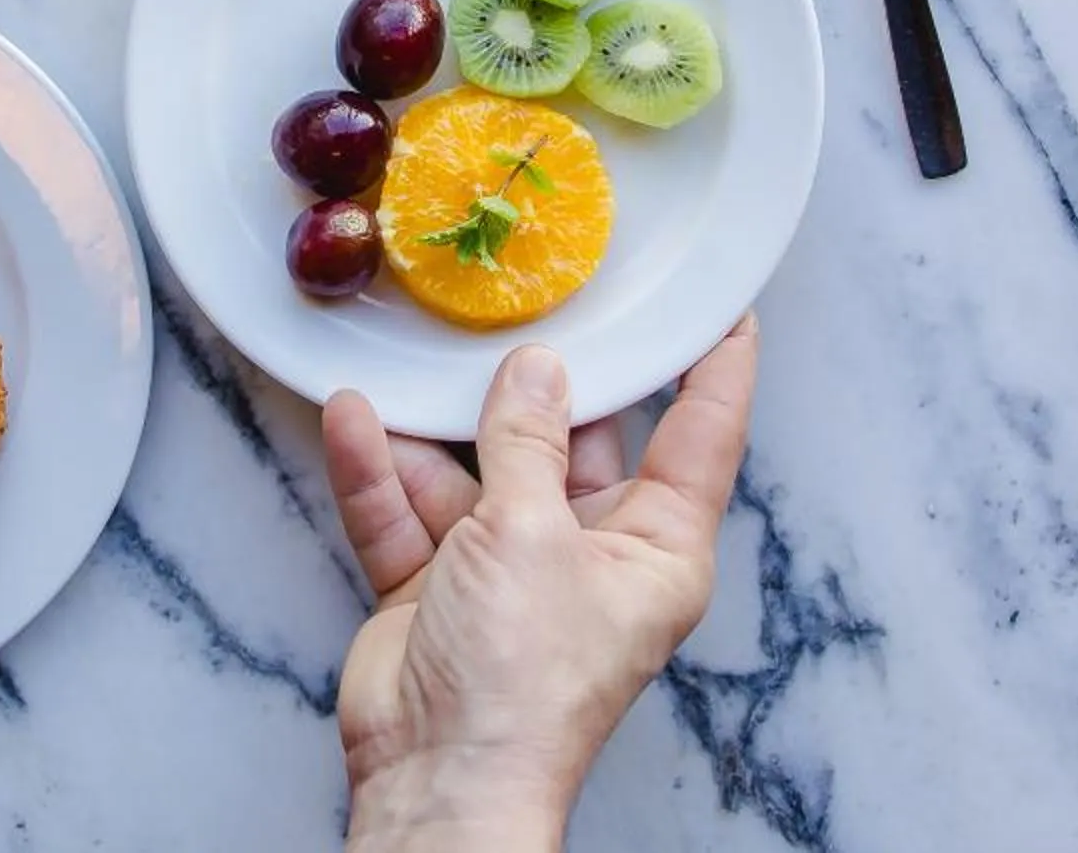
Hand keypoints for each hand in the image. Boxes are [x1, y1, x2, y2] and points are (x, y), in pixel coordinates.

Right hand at [323, 317, 757, 849]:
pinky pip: (408, 512)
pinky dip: (379, 471)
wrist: (438, 773)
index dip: (715, 371)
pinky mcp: (436, 588)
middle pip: (570, 445)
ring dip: (431, 433)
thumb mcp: (531, 533)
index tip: (722, 309)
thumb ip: (526, 442)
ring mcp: (508, 571)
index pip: (699, 439)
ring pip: (474, 474)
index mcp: (652, 550)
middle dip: (537, 387)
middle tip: (528, 303)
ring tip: (406, 367)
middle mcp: (586, 555)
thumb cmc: (522, 680)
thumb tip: (536, 370)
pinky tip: (355, 419)